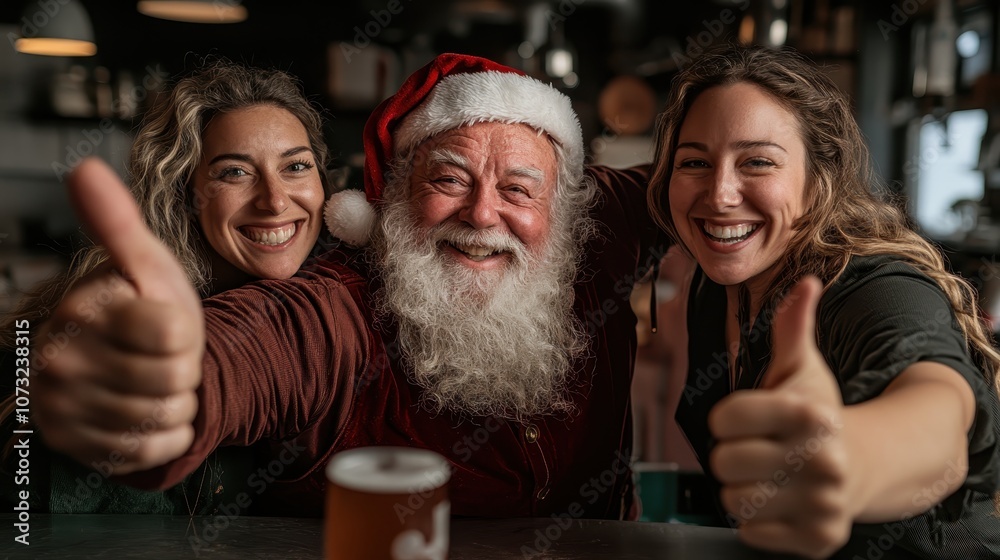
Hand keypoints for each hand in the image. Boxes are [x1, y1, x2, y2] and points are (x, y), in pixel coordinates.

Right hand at [32, 158, 203, 474]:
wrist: (134, 370)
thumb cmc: (146, 311)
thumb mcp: (146, 265)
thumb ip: (118, 222)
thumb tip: (84, 168)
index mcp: (84, 309)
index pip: (173, 332)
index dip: (186, 330)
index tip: (166, 324)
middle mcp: (61, 359)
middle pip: (174, 376)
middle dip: (183, 367)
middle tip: (162, 357)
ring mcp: (64, 406)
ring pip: (167, 414)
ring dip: (177, 401)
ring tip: (155, 383)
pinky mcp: (77, 445)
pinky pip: (157, 448)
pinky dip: (168, 434)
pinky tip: (149, 413)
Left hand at [709, 277, 853, 558]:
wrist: (862, 465)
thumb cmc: (817, 414)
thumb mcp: (803, 368)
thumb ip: (792, 328)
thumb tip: (805, 282)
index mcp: (809, 413)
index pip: (721, 418)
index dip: (726, 418)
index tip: (748, 417)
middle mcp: (823, 459)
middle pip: (723, 462)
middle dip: (732, 455)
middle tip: (758, 450)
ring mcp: (823, 502)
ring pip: (734, 500)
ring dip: (743, 489)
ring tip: (768, 476)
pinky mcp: (819, 538)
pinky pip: (751, 533)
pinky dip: (759, 523)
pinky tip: (782, 502)